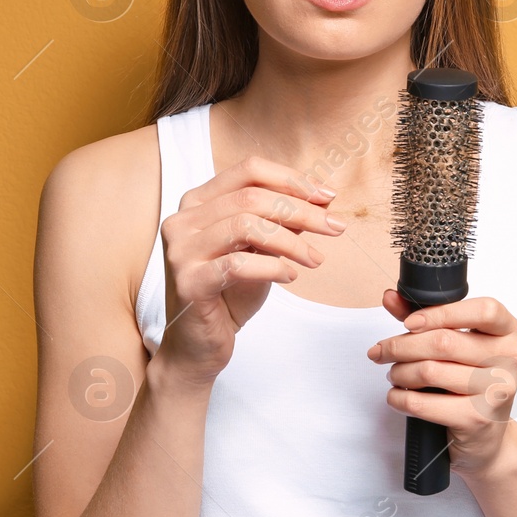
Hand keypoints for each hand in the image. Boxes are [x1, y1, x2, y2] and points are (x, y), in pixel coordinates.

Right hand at [156, 156, 344, 386]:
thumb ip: (281, 222)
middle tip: (335, 227)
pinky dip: (272, 267)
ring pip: (246, 225)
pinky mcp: (188, 281)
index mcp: (198, 203)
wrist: (199, 346)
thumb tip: (322, 198)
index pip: (248, 170)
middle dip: (302, 210)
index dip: (291, 179)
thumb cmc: (229, 295)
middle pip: (252, 197)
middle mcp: (183, 220)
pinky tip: (290, 277)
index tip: (327, 197)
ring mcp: (181, 250)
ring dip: (292, 241)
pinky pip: (238, 264)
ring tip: (315, 259)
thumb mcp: (260, 251)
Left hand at [369, 292, 516, 480]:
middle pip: (445, 342)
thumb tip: (391, 297)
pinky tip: (396, 396)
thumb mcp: (455, 345)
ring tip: (394, 374)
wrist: (488, 440)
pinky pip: (423, 402)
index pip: (483, 310)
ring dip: (399, 372)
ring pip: (430, 371)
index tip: (409, 323)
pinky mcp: (477, 419)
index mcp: (509, 332)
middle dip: (402, 345)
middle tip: (382, 351)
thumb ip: (425, 319)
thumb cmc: (470, 384)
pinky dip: (399, 398)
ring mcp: (497, 391)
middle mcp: (511, 359)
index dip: (441, 313)